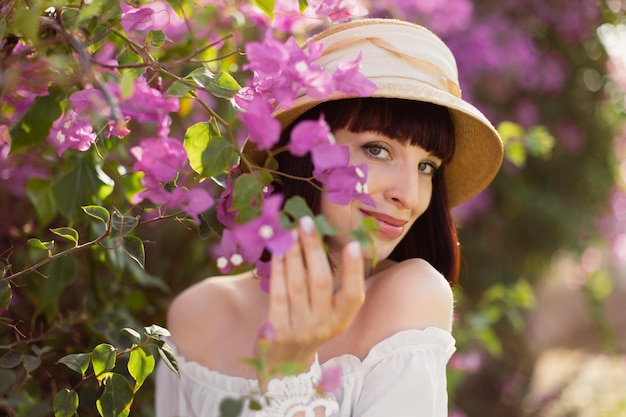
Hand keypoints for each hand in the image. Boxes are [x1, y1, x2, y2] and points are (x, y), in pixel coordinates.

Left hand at [256, 216, 364, 388]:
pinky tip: (278, 253)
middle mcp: (325, 325)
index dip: (354, 270)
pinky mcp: (278, 331)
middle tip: (307, 222)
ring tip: (290, 231)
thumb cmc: (308, 327)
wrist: (284, 367)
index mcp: (342, 320)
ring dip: (293, 254)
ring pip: (298, 284)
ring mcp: (301, 329)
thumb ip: (326, 285)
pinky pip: (279, 294)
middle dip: (314, 249)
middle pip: (321, 282)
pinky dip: (279, 271)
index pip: (353, 294)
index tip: (353, 244)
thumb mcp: (326, 313)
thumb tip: (318, 239)